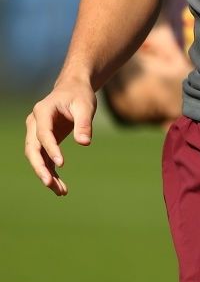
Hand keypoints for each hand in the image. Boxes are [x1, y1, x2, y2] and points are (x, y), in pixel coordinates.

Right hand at [25, 81, 96, 195]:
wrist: (73, 89)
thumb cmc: (79, 95)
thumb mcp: (85, 105)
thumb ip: (84, 123)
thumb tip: (84, 142)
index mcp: (43, 110)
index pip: (43, 133)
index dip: (50, 148)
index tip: (61, 163)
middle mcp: (35, 122)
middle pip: (32, 148)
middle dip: (40, 167)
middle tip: (49, 184)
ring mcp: (36, 133)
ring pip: (36, 157)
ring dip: (46, 175)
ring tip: (61, 191)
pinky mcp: (43, 141)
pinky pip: (44, 160)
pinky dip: (51, 173)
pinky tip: (61, 188)